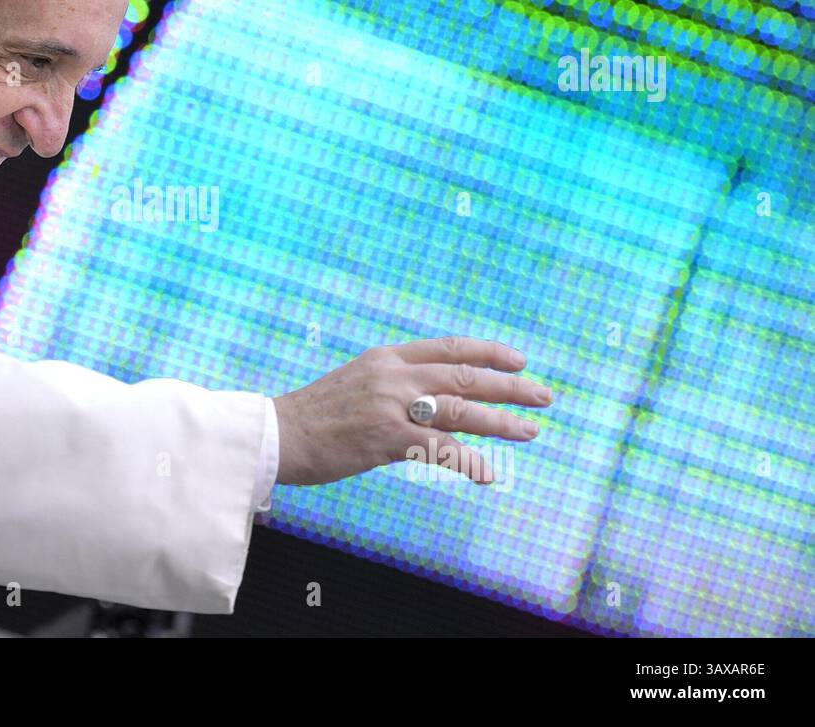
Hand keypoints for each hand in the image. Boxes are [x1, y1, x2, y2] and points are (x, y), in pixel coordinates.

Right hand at [272, 336, 550, 485]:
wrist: (278, 434)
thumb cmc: (316, 414)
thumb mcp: (358, 381)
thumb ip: (394, 383)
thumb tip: (433, 394)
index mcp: (387, 357)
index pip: (450, 348)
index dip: (489, 351)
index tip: (519, 359)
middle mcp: (394, 376)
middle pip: (466, 376)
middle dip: (510, 386)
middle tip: (543, 395)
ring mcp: (391, 407)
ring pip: (461, 410)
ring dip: (501, 422)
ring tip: (531, 431)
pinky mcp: (386, 440)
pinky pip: (439, 451)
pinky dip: (468, 463)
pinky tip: (489, 474)